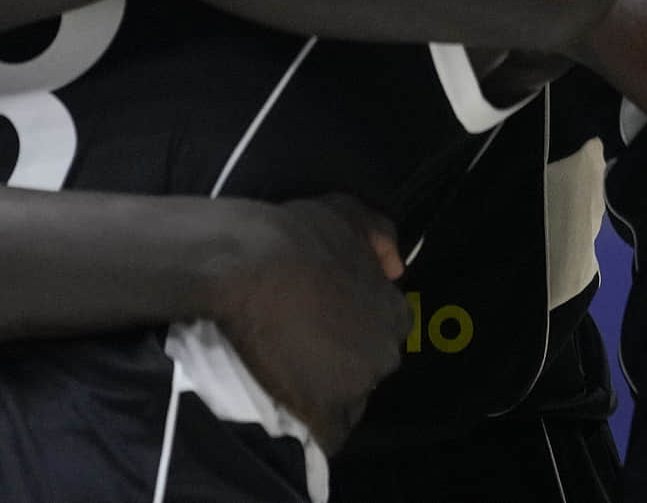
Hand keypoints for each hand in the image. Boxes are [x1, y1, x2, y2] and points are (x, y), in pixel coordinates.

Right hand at [206, 195, 410, 452]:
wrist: (249, 265)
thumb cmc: (297, 235)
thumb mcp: (347, 212)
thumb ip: (380, 233)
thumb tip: (396, 268)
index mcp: (394, 312)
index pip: (387, 329)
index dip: (357, 327)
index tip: (327, 321)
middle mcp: (385, 352)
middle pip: (370, 367)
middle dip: (346, 361)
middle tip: (306, 347)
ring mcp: (357, 386)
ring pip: (352, 401)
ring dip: (330, 393)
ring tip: (293, 377)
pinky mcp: (324, 412)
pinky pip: (330, 433)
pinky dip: (315, 427)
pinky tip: (294, 411)